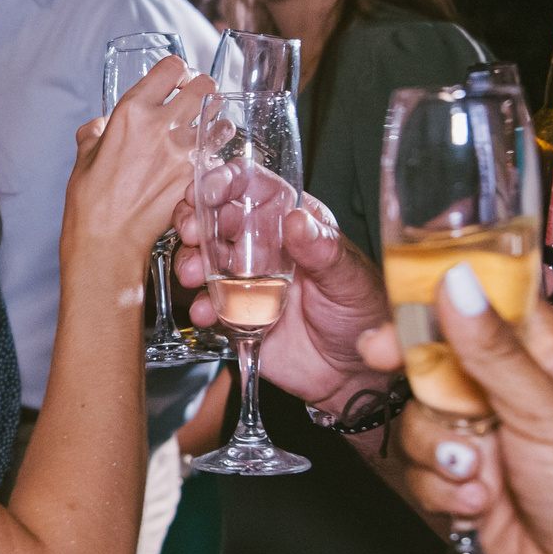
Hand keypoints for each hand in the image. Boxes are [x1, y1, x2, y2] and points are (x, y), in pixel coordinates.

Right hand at [64, 56, 214, 264]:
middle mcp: (161, 126)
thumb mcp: (84, 155)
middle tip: (194, 105)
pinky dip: (216, 158)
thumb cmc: (90, 203)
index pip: (172, 67)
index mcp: (132, 112)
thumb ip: (95, 131)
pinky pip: (219, 157)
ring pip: (221, 120)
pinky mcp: (196, 178)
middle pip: (204, 86)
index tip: (175, 81)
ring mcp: (183, 153)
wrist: (106, 241)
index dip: (177, 71)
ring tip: (204, 134)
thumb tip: (102, 125)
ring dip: (215, 123)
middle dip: (201, 92)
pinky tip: (202, 165)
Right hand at [171, 190, 388, 408]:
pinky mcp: (234, 313)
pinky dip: (199, 305)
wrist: (351, 373)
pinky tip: (207, 313)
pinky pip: (206, 303)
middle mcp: (264, 246)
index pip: (255, 187)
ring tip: (194, 275)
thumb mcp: (349, 279)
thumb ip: (324, 250)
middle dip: (196, 218)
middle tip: (192, 231)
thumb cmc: (361, 315)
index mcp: (293, 224)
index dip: (229, 180)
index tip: (214, 189)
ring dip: (190, 260)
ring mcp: (245, 279)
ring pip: (202, 256)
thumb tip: (297, 219)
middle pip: (217, 216)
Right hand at [366, 273, 552, 553]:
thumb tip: (458, 284)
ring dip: (438, 447)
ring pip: (422, 415)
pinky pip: (422, 464)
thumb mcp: (548, 412)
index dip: (436, 306)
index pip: (485, 306)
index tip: (394, 315)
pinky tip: (478, 501)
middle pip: (439, 359)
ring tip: (478, 474)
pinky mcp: (467, 477)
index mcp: (550, 357)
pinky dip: (441, 485)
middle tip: (387, 368)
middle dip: (419, 380)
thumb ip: (495, 349)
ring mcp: (489, 434)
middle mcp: (515, 390)